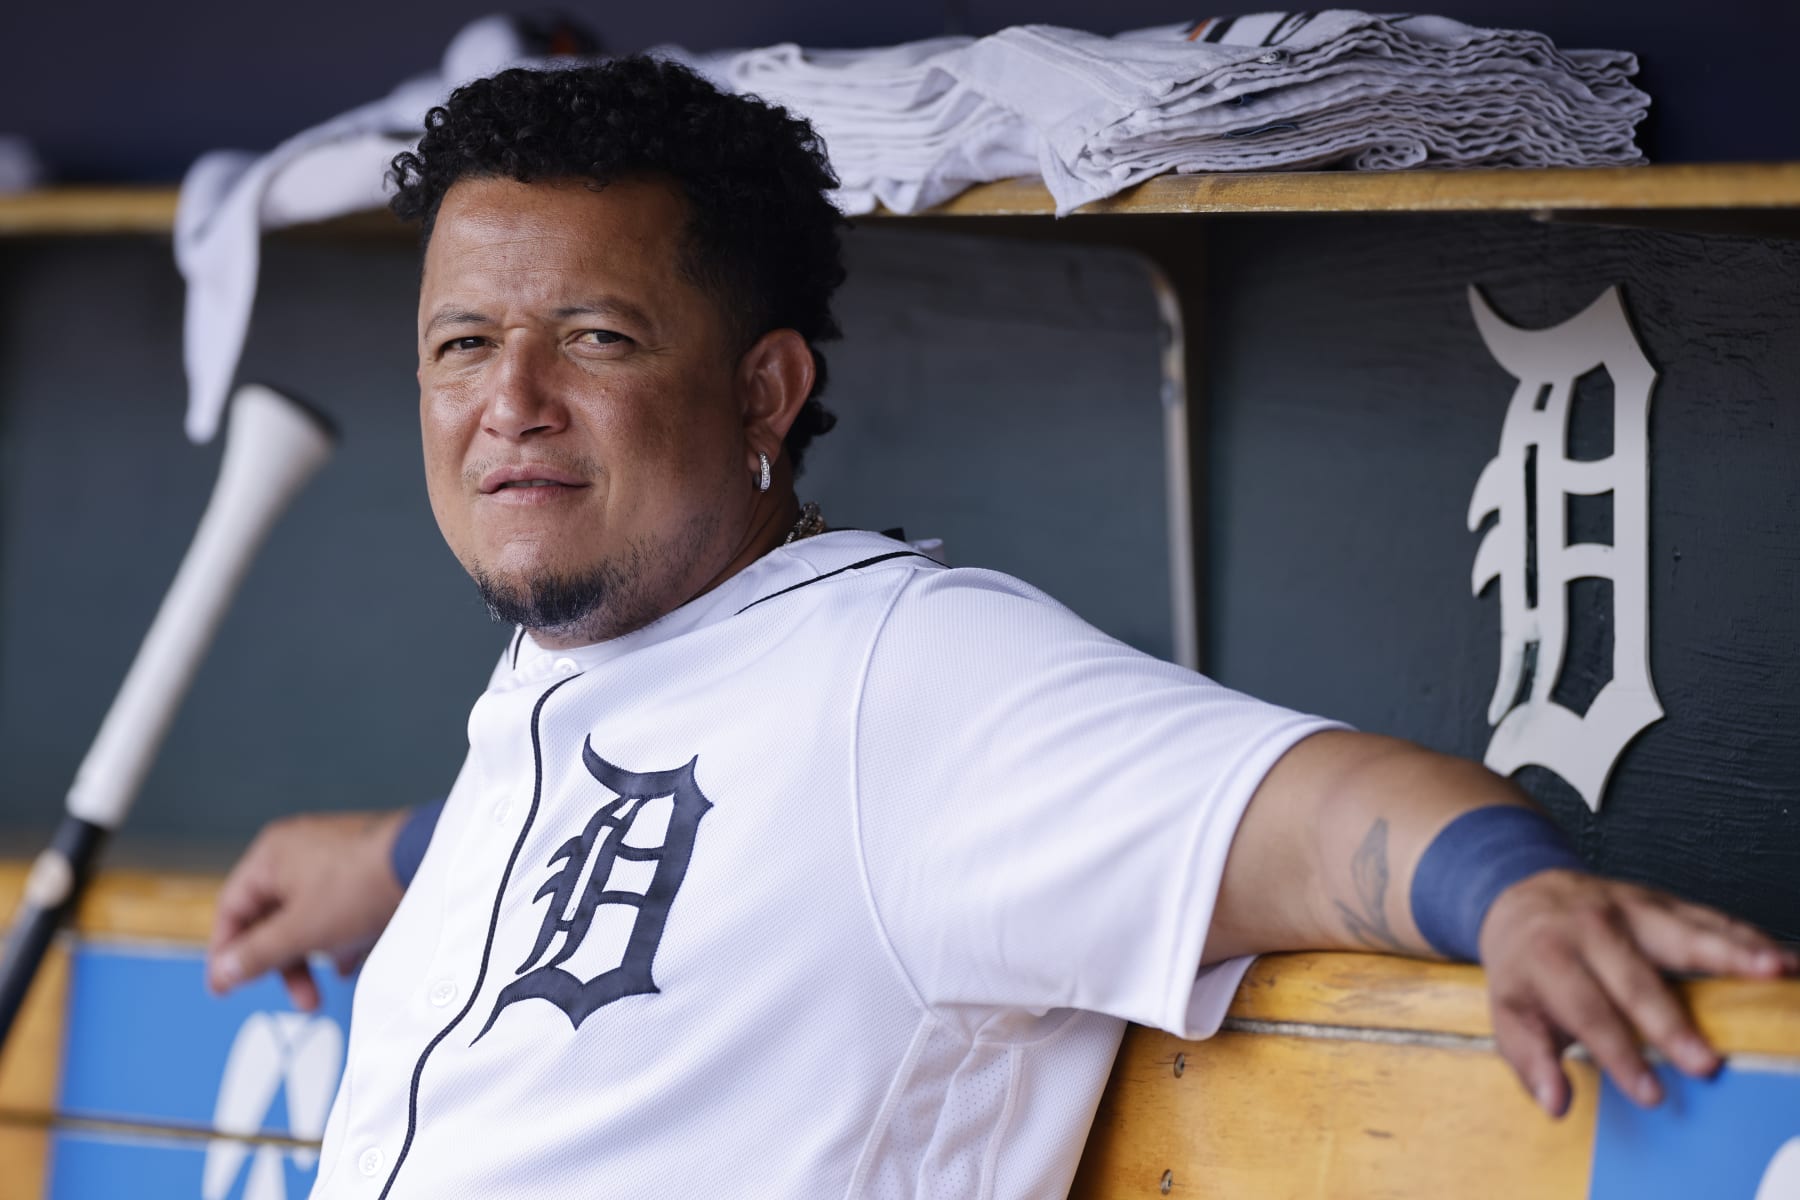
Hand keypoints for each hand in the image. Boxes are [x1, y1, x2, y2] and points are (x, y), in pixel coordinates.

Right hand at [206, 810, 407, 1010]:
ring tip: (338, 976)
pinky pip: (341, 908)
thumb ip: (257, 954)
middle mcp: (298, 851)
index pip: (233, 908)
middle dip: (286, 963)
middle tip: (304, 1000)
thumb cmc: (361, 886)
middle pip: (273, 918)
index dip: (227, 952)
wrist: (429, 860)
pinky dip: (343, 937)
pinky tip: (356, 960)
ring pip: (309, 916)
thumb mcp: (301, 930)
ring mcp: (334, 857)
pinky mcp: (365, 868)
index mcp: (272, 855)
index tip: (225, 989)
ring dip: (317, 953)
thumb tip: (223, 973)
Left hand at [1480, 869, 1797, 1116]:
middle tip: (1705, 1063)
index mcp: (1548, 958)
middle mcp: (1589, 929)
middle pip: (1634, 979)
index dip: (1619, 1055)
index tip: (1650, 1095)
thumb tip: (1554, 1103)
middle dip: (1671, 1023)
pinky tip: (1779, 959)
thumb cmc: (1526, 966)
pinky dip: (1746, 938)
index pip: (1587, 1012)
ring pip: (1681, 932)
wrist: (1522, 896)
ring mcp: (1628, 909)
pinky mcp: (1660, 900)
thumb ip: (1531, 1060)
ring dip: (1729, 954)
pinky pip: (1707, 918)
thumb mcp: (1510, 1012)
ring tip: (1772, 972)